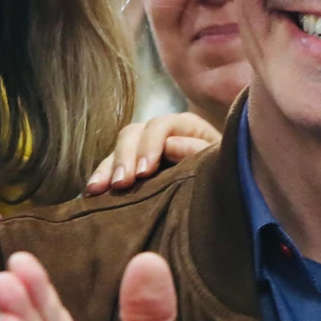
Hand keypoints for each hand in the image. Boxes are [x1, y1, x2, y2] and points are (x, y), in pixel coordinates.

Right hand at [84, 113, 220, 195]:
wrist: (228, 194)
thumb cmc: (228, 174)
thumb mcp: (218, 162)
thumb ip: (198, 150)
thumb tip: (170, 145)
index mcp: (185, 126)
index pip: (161, 126)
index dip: (149, 146)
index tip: (144, 172)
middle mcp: (160, 133)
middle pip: (133, 134)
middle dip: (124, 158)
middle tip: (121, 183)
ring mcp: (143, 149)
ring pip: (118, 149)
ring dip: (106, 168)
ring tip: (97, 190)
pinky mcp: (132, 168)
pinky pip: (110, 168)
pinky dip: (101, 178)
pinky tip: (91, 193)